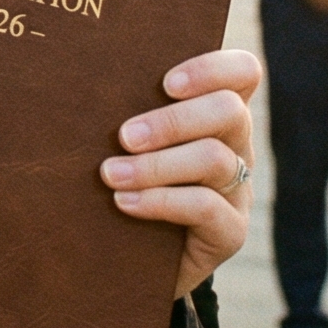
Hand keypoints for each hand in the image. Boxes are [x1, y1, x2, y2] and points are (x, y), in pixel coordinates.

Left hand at [102, 49, 259, 296]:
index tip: (166, 84)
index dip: (212, 69)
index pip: (243, 73)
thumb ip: (128, 112)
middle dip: (172, 120)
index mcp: (216, 114)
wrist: (130, 258)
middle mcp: (236, 146)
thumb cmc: (124, 182)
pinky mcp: (231, 232)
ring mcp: (238, 190)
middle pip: (229, 110)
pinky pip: (205, 207)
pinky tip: (124, 202)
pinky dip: (160, 201)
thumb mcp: (129, 143)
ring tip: (110, 174)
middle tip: (124, 137)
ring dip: (156, 164)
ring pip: (214, 159)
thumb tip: (85, 80)